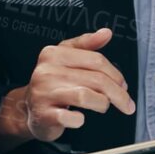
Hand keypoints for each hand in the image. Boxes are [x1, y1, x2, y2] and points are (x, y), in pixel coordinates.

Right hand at [0, 28, 135, 150]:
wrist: (29, 108)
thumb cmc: (53, 83)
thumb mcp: (66, 57)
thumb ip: (86, 44)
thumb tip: (106, 33)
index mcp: (54, 54)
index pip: (96, 60)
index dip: (116, 74)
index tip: (124, 86)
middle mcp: (46, 71)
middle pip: (96, 79)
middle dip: (117, 94)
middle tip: (126, 103)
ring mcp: (43, 93)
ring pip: (86, 96)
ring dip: (102, 104)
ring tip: (102, 106)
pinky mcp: (43, 114)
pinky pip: (70, 117)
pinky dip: (80, 120)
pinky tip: (79, 118)